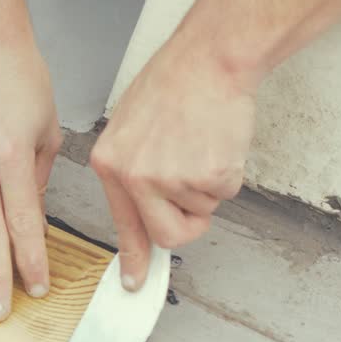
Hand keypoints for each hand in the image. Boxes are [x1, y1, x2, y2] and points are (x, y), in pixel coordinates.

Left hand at [90, 47, 254, 289]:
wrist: (210, 58)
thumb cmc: (176, 83)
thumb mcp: (134, 127)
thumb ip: (134, 169)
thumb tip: (145, 209)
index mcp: (111, 162)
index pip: (123, 224)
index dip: (134, 258)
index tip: (135, 283)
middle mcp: (134, 175)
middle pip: (166, 234)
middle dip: (188, 223)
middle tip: (197, 188)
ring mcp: (169, 177)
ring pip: (200, 212)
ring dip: (209, 185)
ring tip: (202, 142)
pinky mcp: (205, 175)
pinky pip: (225, 193)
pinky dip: (229, 171)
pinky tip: (218, 140)